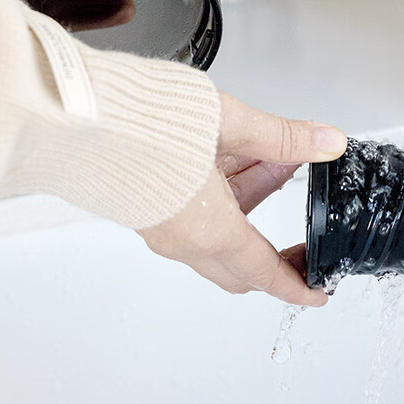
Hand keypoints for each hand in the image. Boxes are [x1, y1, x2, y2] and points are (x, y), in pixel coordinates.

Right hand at [142, 92, 346, 306]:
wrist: (78, 111)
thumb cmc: (143, 118)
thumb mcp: (230, 121)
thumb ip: (282, 137)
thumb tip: (326, 141)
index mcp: (208, 228)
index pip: (265, 271)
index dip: (297, 286)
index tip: (316, 292)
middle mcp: (181, 239)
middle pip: (239, 262)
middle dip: (275, 249)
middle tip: (303, 236)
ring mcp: (159, 225)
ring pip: (217, 233)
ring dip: (249, 204)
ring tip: (275, 159)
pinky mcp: (143, 207)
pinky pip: (192, 216)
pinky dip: (222, 195)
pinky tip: (235, 155)